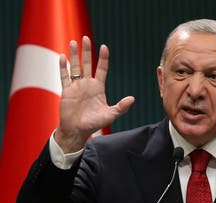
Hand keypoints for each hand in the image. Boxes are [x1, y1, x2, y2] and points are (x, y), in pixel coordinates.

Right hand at [55, 36, 134, 152]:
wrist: (77, 131)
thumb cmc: (94, 123)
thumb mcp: (110, 115)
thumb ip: (121, 107)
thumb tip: (132, 99)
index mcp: (98, 88)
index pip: (102, 69)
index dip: (103, 58)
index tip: (104, 47)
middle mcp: (87, 84)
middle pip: (87, 64)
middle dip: (87, 51)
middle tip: (86, 38)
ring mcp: (76, 87)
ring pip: (75, 67)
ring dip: (74, 55)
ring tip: (74, 42)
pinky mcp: (66, 91)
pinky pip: (64, 77)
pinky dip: (63, 67)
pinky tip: (62, 57)